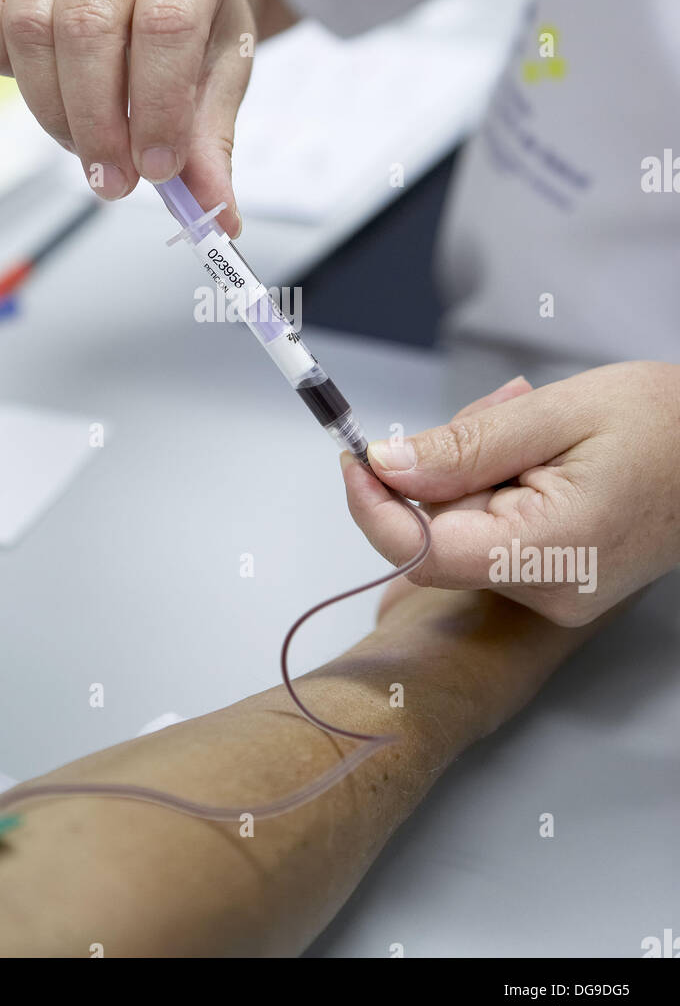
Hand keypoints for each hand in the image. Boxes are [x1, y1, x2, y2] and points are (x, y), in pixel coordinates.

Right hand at [0, 0, 255, 234]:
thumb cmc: (194, 21)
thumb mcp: (221, 73)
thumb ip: (212, 141)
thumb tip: (216, 214)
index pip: (166, 22)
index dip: (159, 105)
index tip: (158, 170)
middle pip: (87, 26)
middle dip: (98, 122)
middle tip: (114, 180)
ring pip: (30, 27)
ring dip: (54, 110)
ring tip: (88, 150)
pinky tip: (41, 94)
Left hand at [342, 361, 679, 625]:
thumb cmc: (664, 425)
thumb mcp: (557, 413)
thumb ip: (466, 446)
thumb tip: (386, 467)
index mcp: (549, 551)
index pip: (423, 552)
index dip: (374, 507)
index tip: (356, 456)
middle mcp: (548, 591)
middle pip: (442, 536)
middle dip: (443, 469)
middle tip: (496, 412)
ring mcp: (556, 593)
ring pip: (466, 532)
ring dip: (475, 471)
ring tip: (531, 424)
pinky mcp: (559, 582)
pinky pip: (497, 535)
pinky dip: (499, 489)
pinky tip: (540, 454)